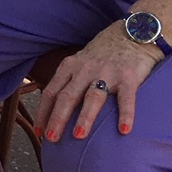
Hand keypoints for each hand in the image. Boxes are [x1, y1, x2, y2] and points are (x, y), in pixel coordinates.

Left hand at [34, 22, 162, 141]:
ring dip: (84, 117)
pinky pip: (126, 98)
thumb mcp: (79, 62)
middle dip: (57, 118)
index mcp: (70, 67)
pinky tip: (124, 130)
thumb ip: (68, 81)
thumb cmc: (103, 53)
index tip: (39, 132)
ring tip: (78, 136)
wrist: (132, 33)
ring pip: (92, 97)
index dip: (43, 112)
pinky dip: (125, 114)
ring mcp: (107, 73)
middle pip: (67, 96)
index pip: (51, 91)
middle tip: (50, 139)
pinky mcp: (129, 77)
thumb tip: (53, 108)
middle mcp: (85, 70)